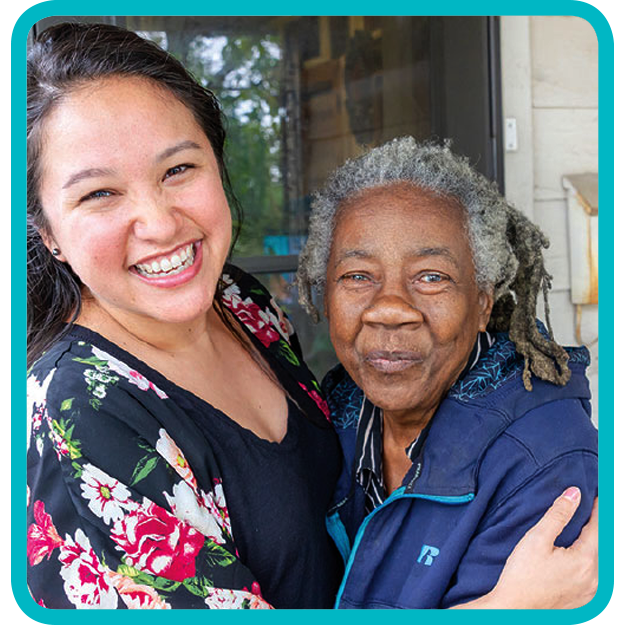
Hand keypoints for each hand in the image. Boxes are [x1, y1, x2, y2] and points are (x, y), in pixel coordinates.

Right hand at [488, 488, 597, 608]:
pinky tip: (581, 555)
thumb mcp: (537, 539)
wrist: (514, 609)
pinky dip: (593, 561)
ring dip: (597, 544)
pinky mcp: (584, 601)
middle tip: (593, 510)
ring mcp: (591, 593)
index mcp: (585, 561)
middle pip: (603, 545)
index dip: (598, 510)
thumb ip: (558, 514)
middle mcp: (595, 579)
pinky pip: (597, 576)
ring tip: (587, 530)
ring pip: (601, 561)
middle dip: (599, 526)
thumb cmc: (522, 575)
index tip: (598, 496)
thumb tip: (574, 494)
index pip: (598, 528)